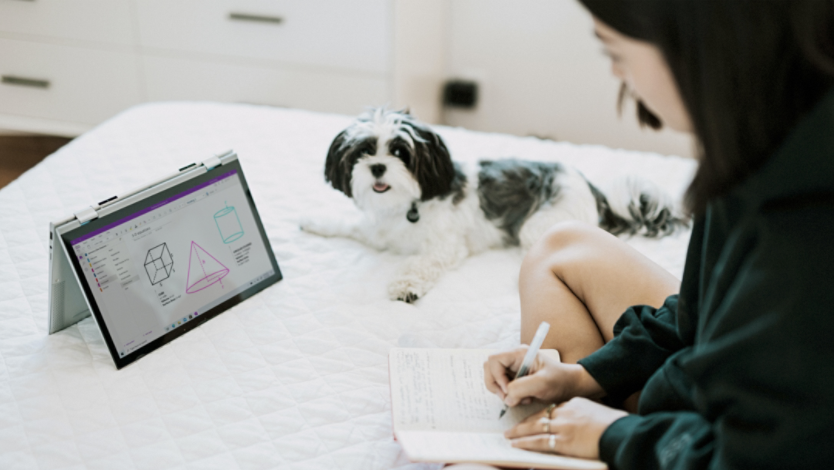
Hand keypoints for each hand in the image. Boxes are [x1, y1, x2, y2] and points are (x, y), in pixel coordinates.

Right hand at [483, 347, 602, 406]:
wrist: (570, 386)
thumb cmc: (560, 380)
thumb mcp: (542, 383)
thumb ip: (521, 388)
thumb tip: (506, 397)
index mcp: (519, 353)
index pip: (494, 360)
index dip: (497, 376)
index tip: (509, 390)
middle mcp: (513, 359)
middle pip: (489, 369)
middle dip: (496, 385)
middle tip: (510, 397)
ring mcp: (513, 369)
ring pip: (494, 379)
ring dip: (503, 392)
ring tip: (521, 398)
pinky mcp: (515, 379)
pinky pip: (502, 387)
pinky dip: (509, 396)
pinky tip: (524, 398)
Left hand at [505, 397, 626, 459]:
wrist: (619, 433)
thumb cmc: (613, 425)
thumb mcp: (595, 412)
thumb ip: (582, 415)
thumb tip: (576, 424)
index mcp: (573, 404)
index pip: (551, 409)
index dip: (539, 415)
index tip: (531, 419)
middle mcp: (565, 413)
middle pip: (539, 416)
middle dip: (524, 423)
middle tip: (511, 427)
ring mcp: (563, 427)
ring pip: (535, 428)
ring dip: (519, 432)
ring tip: (508, 436)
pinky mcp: (564, 441)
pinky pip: (539, 441)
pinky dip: (526, 443)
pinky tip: (516, 444)